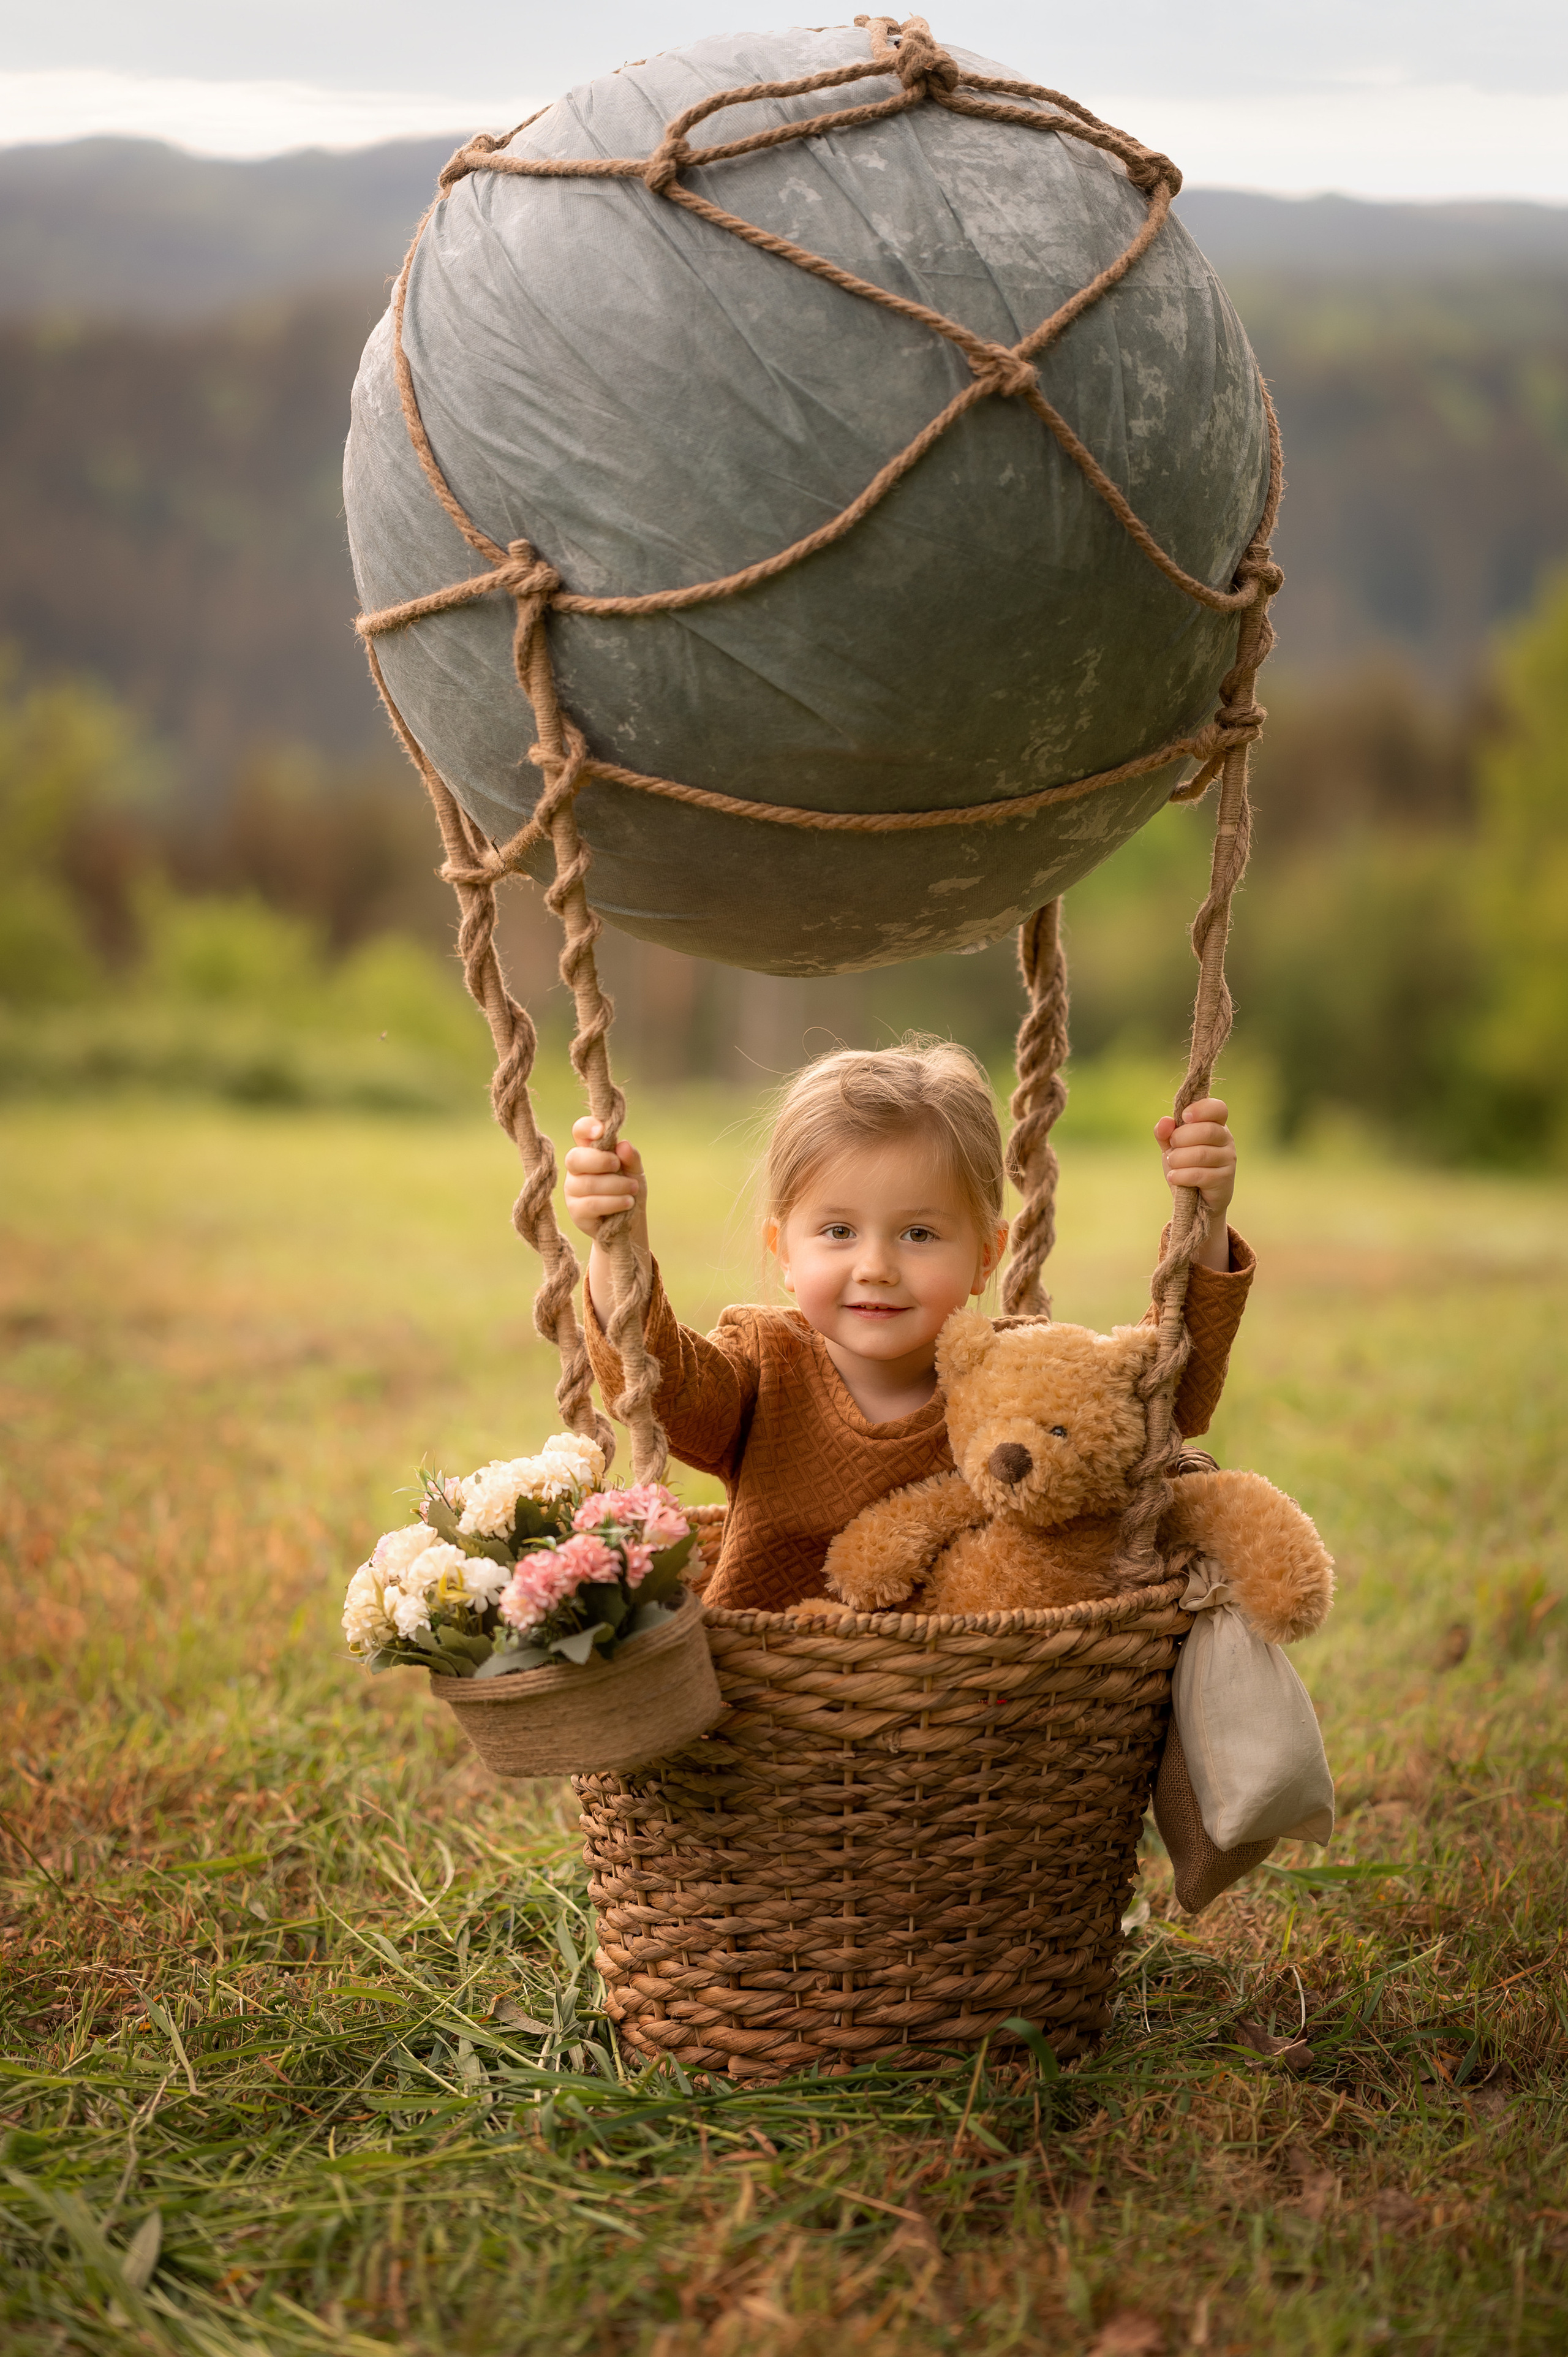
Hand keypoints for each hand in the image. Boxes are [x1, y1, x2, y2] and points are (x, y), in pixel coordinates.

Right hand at [564, 1117, 647, 1243]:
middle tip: (619, 1166)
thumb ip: (631, 1158)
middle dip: (600, 1161)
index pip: (580, 1131)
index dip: (587, 1127)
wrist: (631, 1222)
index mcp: (590, 1150)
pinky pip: (591, 1204)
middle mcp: (576, 1168)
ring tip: (633, 1190)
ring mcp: (573, 1190)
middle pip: (575, 1157)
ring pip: (588, 1183)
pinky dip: (613, 1202)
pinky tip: (627, 1202)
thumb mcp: (636, 1171)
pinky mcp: (576, 1211)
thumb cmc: (629, 1190)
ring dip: (616, 1186)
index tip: (602, 1131)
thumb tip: (623, 1145)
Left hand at [1155, 1096, 1235, 1270]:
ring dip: (1179, 1159)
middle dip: (1182, 1138)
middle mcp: (1226, 1140)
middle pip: (1207, 1131)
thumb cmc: (1185, 1166)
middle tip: (1172, 1148)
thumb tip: (1164, 1122)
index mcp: (1215, 1125)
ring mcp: (1228, 1160)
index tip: (1184, 1117)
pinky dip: (1182, 1176)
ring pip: (1202, 1154)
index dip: (1201, 1109)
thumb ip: (1166, 1134)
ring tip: (1172, 1164)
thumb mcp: (1172, 1148)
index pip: (1218, 1108)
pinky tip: (1173, 1177)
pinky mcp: (1224, 1180)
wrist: (1196, 1200)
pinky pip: (1200, 1175)